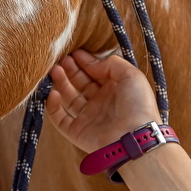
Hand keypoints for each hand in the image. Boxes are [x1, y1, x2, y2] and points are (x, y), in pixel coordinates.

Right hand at [45, 49, 162, 153]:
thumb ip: (112, 64)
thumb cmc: (137, 105)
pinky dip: (53, 107)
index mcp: (115, 89)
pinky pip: (60, 119)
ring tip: (55, 70)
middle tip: (61, 59)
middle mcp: (101, 103)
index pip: (96, 72)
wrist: (134, 138)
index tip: (74, 52)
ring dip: (61, 83)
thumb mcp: (132, 75)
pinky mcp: (77, 132)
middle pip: (81, 83)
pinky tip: (54, 93)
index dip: (85, 62)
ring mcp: (88, 118)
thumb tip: (92, 63)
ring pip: (69, 98)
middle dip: (71, 70)